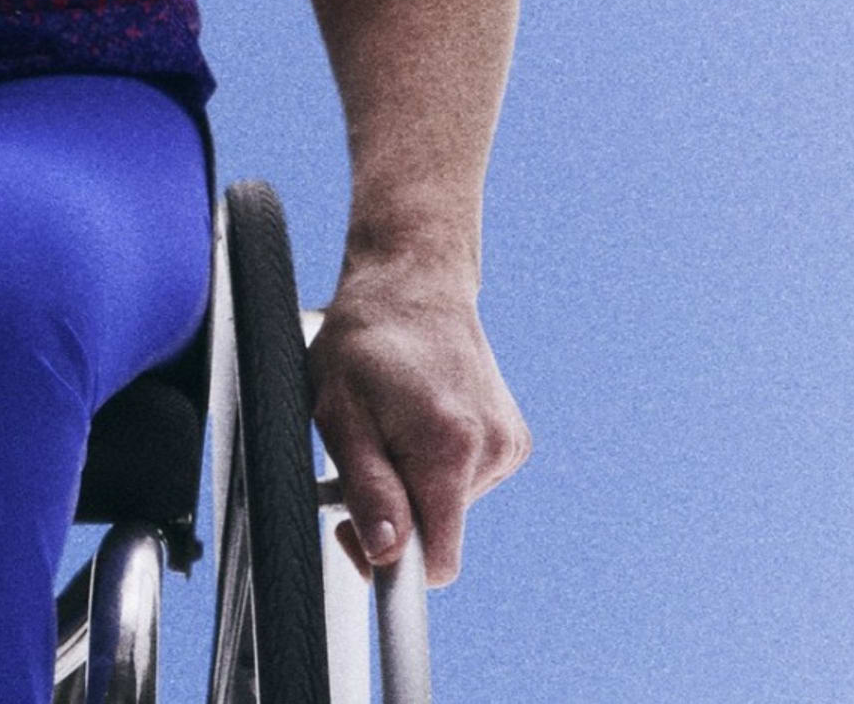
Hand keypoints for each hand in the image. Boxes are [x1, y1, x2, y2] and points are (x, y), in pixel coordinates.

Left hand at [309, 257, 529, 584]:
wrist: (413, 285)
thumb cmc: (363, 344)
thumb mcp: (340, 414)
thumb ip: (368, 488)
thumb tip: (386, 555)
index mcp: (449, 449)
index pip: (437, 560)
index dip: (394, 567)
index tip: (359, 544)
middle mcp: (492, 450)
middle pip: (440, 531)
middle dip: (397, 512)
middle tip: (359, 461)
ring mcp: (509, 444)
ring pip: (451, 506)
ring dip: (416, 484)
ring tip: (391, 427)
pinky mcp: (514, 439)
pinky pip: (468, 482)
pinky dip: (440, 467)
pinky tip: (421, 422)